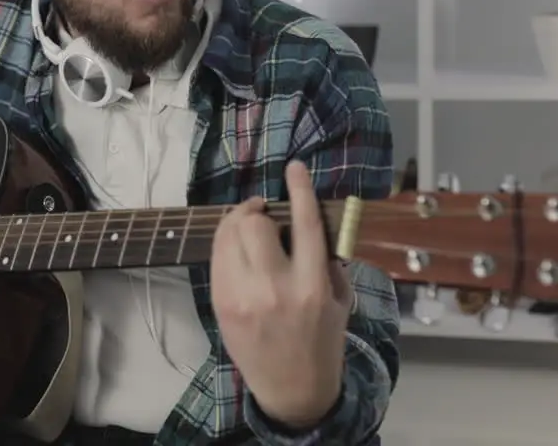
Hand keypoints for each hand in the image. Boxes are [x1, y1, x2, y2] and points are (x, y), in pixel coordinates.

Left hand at [210, 160, 353, 430]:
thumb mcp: (339, 301)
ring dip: (238, 223)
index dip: (299, 189)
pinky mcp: (221, 304)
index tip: (294, 167)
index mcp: (312, 286)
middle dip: (258, 211)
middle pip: (254, 224)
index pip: (305, 224)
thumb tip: (306, 221)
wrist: (293, 390)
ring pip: (228, 236)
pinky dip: (227, 245)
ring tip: (249, 227)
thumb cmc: (322, 341)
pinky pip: (217, 258)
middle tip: (265, 213)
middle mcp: (275, 288)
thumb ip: (326, 260)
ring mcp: (242, 296)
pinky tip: (238, 251)